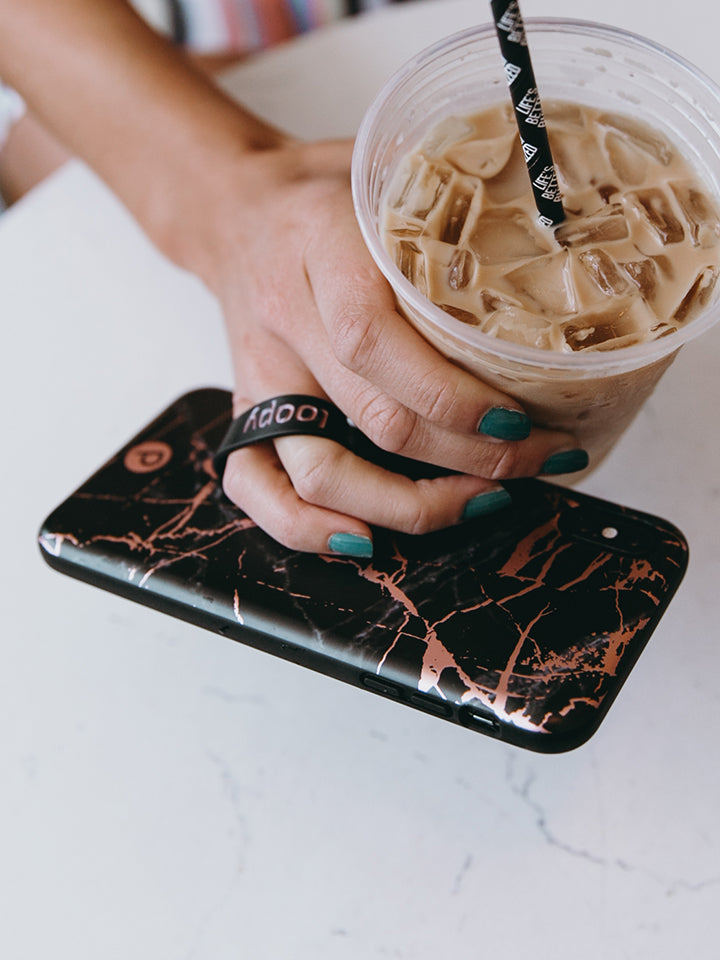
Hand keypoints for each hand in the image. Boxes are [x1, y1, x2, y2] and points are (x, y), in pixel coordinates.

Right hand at [203, 136, 585, 555]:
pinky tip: (365, 540)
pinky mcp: (246, 409)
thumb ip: (449, 204)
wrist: (231, 209)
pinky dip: (305, 528)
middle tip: (538, 459)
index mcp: (317, 248)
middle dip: (469, 457)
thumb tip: (556, 250)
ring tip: (481, 501)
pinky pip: (254, 486)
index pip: (375, 340)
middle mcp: (284, 320)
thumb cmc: (319, 195)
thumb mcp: (383, 173)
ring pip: (322, 468)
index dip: (452, 395)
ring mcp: (260, 375)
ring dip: (408, 504)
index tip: (520, 417)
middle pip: (375, 417)